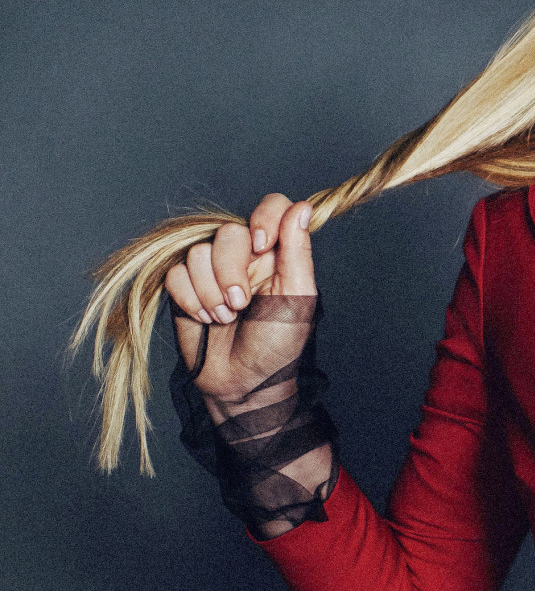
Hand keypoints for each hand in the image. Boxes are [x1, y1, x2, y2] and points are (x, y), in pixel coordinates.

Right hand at [163, 194, 316, 404]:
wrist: (243, 384)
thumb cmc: (277, 346)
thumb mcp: (298, 299)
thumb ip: (298, 253)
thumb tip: (303, 207)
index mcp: (277, 254)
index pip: (272, 207)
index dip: (263, 218)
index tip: (262, 245)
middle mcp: (244, 256)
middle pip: (228, 232)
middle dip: (231, 271)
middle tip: (241, 304)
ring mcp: (212, 270)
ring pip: (197, 253)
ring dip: (211, 292)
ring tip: (225, 318)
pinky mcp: (185, 287)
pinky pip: (176, 274)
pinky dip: (190, 299)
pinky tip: (203, 319)